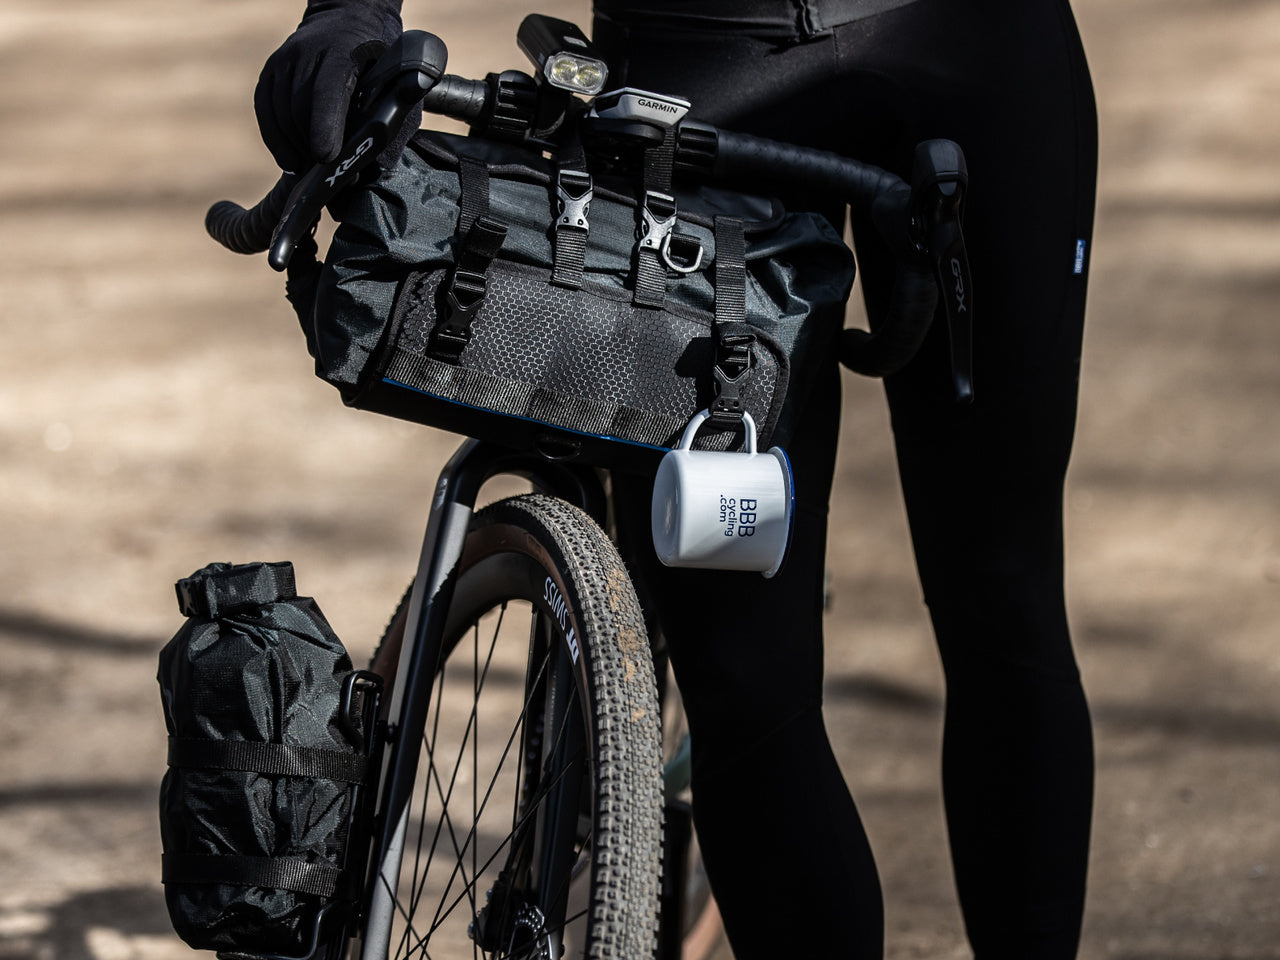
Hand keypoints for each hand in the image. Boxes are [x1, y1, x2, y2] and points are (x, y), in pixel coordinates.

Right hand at [255, 0, 403, 172]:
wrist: (344, 21)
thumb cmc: (374, 61)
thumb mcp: (388, 78)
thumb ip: (383, 113)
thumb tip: (372, 161)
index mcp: (342, 52)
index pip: (327, 91)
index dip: (325, 126)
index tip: (325, 158)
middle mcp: (306, 52)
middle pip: (299, 108)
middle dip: (310, 145)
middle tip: (324, 174)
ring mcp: (284, 60)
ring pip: (280, 113)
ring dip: (294, 146)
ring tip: (310, 168)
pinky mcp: (269, 71)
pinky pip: (265, 111)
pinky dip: (276, 139)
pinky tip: (289, 158)